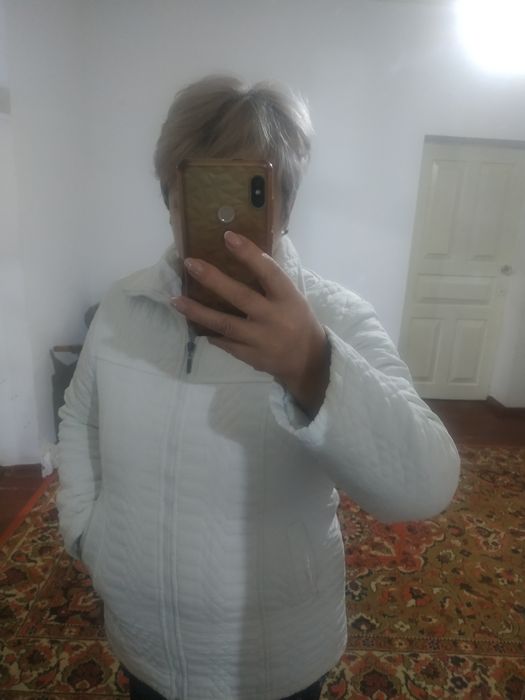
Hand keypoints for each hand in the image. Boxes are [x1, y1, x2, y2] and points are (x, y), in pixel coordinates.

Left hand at [170, 230, 330, 418]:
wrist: (308, 361)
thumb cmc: (297, 320)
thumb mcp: (293, 298)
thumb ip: (271, 282)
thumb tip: (241, 255)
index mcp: (287, 298)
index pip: (268, 271)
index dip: (248, 253)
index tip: (228, 236)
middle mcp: (273, 317)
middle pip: (240, 296)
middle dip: (213, 279)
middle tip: (190, 263)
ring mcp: (260, 339)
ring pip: (224, 323)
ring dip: (197, 311)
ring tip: (175, 300)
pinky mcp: (250, 356)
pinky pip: (224, 342)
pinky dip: (209, 332)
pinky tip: (193, 323)